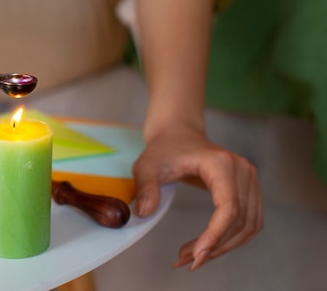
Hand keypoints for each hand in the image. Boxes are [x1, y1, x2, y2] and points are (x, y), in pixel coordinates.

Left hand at [132, 124, 261, 269]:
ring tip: (193, 257)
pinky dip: (231, 238)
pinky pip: (248, 221)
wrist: (178, 134)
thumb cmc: (164, 149)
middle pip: (240, 221)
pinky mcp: (249, 188)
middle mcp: (242, 170)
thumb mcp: (146, 165)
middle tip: (186, 261)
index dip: (215, 235)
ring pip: (248, 225)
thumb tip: (145, 212)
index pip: (229, 207)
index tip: (195, 256)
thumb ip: (145, 187)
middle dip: (215, 246)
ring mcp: (249, 179)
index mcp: (220, 163)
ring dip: (224, 247)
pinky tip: (207, 247)